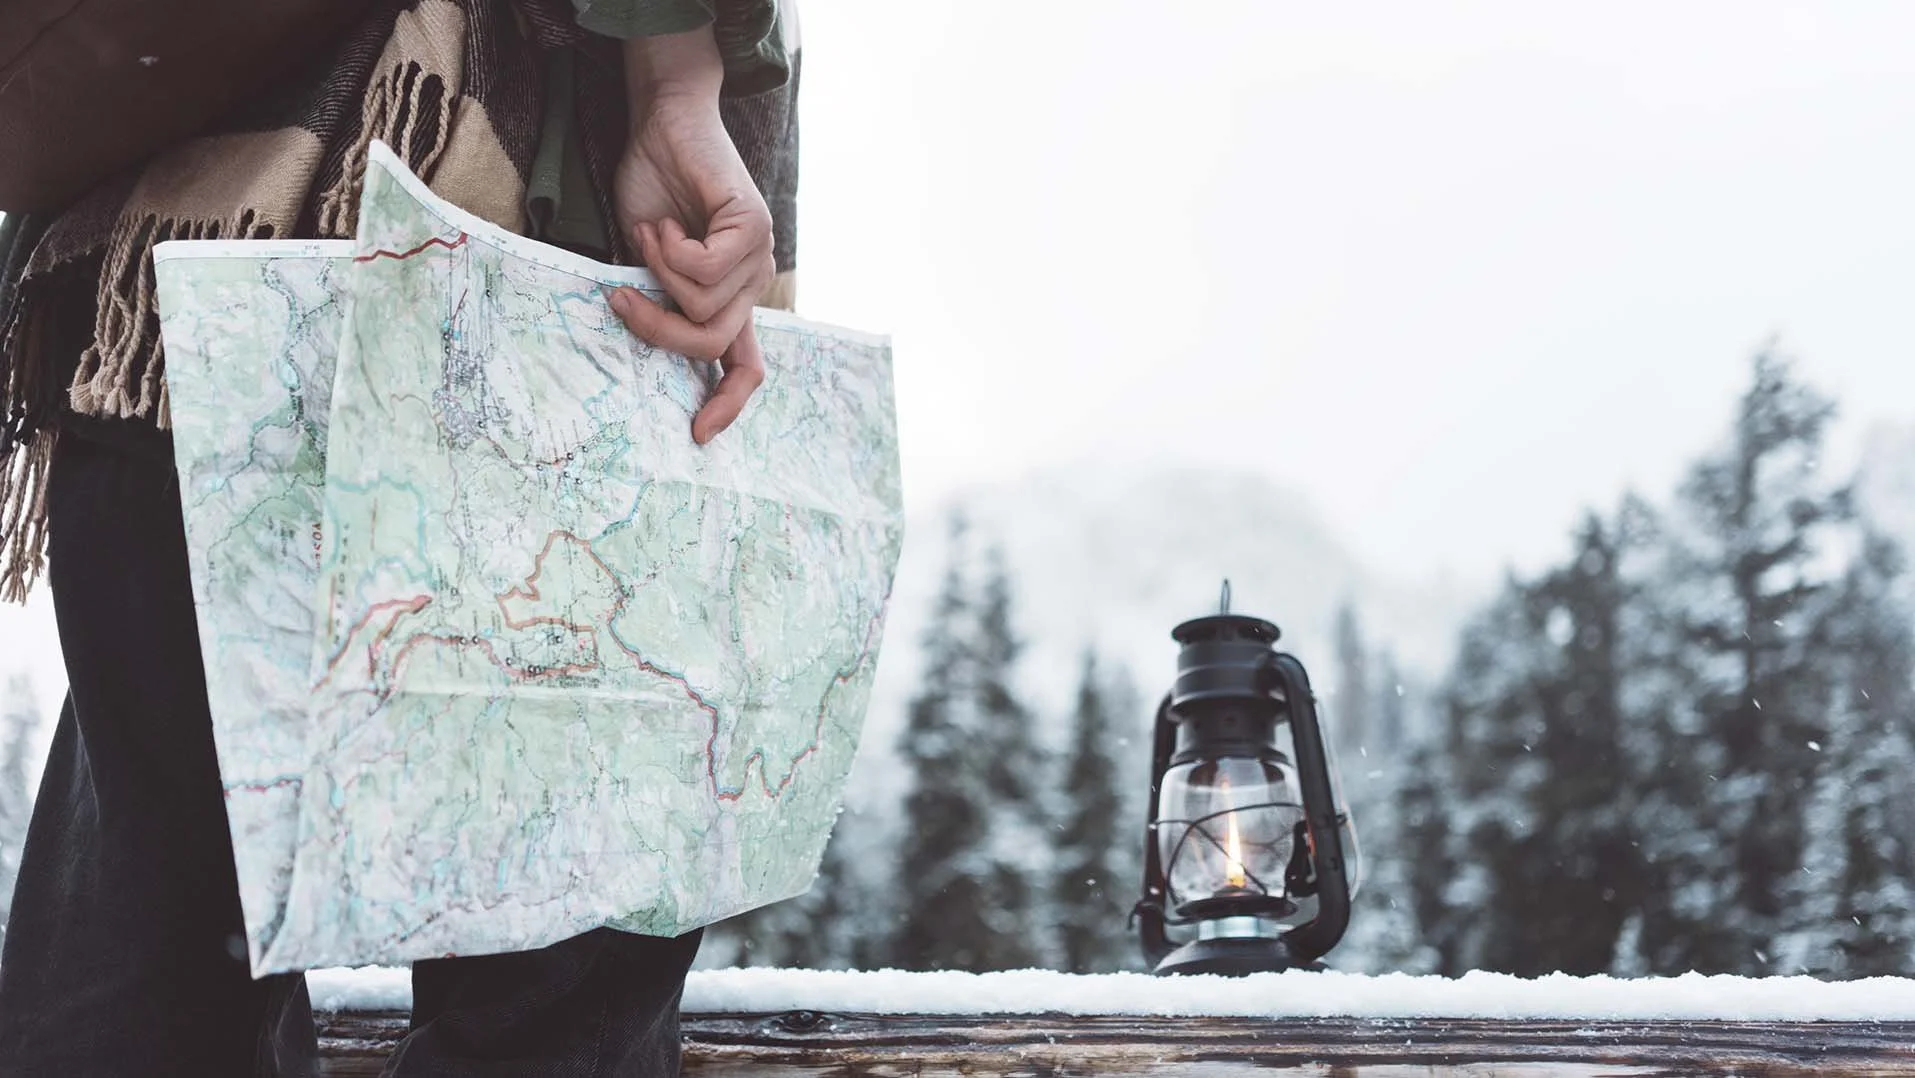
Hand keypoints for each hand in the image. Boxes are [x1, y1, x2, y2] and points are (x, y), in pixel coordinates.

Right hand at [607, 27, 774, 445]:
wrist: (663, 126)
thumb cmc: (651, 190)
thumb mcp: (644, 265)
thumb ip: (653, 304)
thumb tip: (638, 347)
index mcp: (729, 299)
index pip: (746, 367)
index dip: (727, 405)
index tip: (697, 435)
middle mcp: (752, 284)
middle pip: (708, 343)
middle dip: (655, 327)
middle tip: (620, 295)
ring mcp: (759, 257)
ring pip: (701, 307)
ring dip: (659, 271)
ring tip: (654, 234)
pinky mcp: (755, 229)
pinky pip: (704, 271)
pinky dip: (670, 251)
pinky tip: (668, 223)